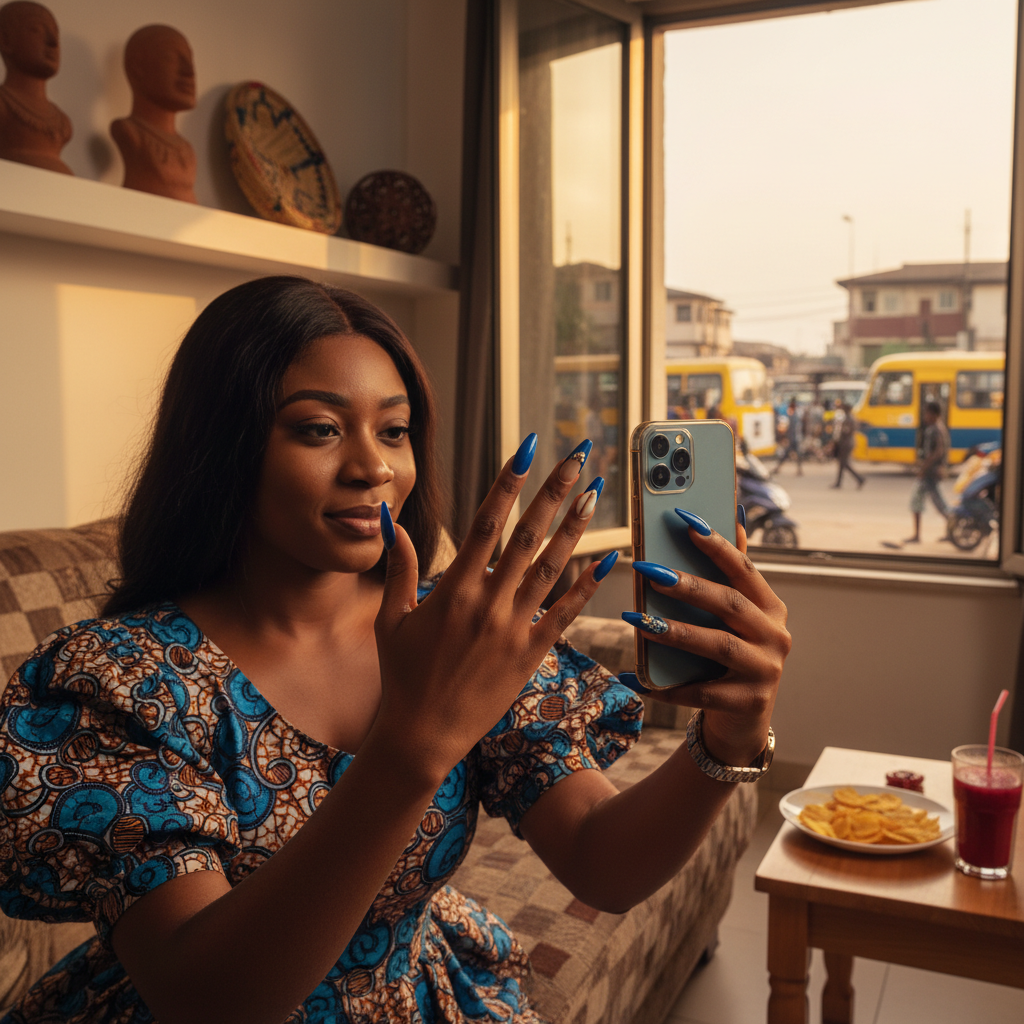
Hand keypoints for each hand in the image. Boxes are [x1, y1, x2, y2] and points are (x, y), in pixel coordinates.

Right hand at [370, 437, 614, 784]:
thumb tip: (392, 521)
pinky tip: (609, 560)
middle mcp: (488, 602)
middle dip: (553, 492)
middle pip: (527, 535)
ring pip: (551, 567)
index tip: (528, 450)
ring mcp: (512, 628)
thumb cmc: (401, 675)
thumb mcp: (391, 619)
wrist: (422, 735)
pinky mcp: (530, 655)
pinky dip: (587, 587)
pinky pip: (564, 614)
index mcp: (453, 588)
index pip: (487, 522)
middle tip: (577, 457)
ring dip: (575, 529)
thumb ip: (400, 568)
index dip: (510, 483)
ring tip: (594, 494)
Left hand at [624, 515, 789, 766]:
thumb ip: (733, 573)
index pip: (743, 569)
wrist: (743, 721)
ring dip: (674, 631)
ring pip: (716, 646)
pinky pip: (700, 693)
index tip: (686, 520)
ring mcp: (765, 671)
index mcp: (771, 607)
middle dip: (688, 586)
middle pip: (729, 604)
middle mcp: (775, 636)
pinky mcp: (747, 703)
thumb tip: (736, 516)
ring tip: (637, 620)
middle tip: (648, 570)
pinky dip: (665, 686)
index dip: (716, 544)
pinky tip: (634, 677)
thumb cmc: (731, 656)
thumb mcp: (737, 618)